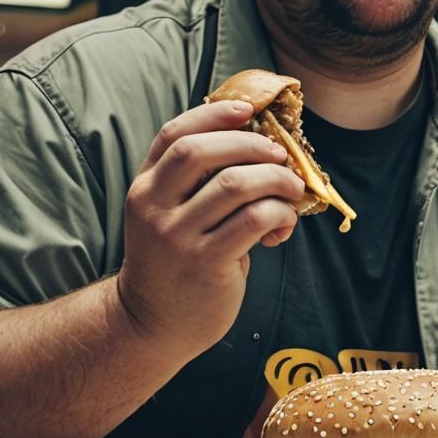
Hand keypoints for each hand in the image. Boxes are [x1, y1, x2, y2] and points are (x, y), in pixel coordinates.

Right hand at [116, 98, 303, 356]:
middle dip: (251, 145)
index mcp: (144, 188)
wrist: (152, 325)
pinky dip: (279, 213)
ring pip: (235, 184)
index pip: (174, 135)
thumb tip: (258, 143)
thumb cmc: (174, 263)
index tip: (249, 111)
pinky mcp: (205, 263)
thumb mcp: (167, 216)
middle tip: (279, 155)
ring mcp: (176, 236)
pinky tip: (283, 225)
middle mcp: (154, 208)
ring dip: (275, 180)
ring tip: (292, 190)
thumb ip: (194, 183)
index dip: (214, 115)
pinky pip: (253, 220)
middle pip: (202, 152)